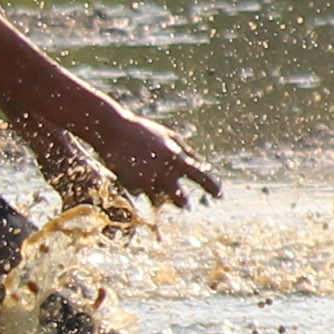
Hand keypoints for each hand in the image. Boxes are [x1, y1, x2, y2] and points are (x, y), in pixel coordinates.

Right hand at [93, 109, 222, 206]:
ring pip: (160, 202)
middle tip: (186, 203)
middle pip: (181, 200)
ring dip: (162, 198)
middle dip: (183, 202)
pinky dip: (141, 188)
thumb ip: (187, 152)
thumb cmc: (144, 131)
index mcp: (178, 159)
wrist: (113, 131)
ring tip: (158, 189)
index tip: (220, 196)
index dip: (213, 188)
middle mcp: (165, 174)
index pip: (202, 178)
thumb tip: (202, 165)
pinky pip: (140, 193)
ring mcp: (147, 182)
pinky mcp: (131, 186)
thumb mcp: (170, 137)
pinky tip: (135, 175)